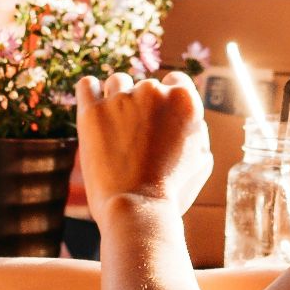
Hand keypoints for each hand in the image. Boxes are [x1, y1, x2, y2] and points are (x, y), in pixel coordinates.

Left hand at [75, 72, 212, 226]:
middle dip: (144, 106)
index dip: (168, 101)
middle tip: (140, 139)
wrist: (137, 208)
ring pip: (118, 82)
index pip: (176, 81)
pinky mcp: (91, 110)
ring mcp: (121, 98)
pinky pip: (87, 84)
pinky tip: (95, 108)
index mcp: (184, 99)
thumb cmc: (173, 190)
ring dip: (118, 98)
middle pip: (146, 86)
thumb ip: (197, 129)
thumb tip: (190, 116)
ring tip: (117, 129)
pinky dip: (90, 92)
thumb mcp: (201, 159)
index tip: (161, 119)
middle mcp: (153, 91)